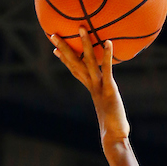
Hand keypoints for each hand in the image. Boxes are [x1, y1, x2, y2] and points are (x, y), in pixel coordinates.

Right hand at [52, 30, 129, 146]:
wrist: (114, 138)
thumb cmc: (114, 127)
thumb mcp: (109, 111)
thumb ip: (108, 105)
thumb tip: (110, 107)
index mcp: (92, 90)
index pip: (75, 71)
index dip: (65, 60)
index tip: (55, 50)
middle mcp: (93, 86)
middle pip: (76, 64)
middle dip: (64, 48)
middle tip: (53, 34)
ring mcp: (100, 87)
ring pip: (89, 62)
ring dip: (85, 44)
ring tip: (82, 28)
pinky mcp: (109, 90)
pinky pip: (108, 69)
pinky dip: (107, 56)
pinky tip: (108, 42)